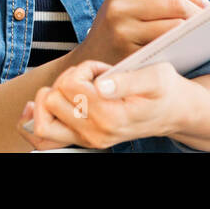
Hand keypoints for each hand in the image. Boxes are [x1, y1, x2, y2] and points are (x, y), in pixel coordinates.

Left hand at [18, 60, 196, 150]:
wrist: (172, 113)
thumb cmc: (164, 90)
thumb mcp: (156, 77)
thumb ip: (128, 80)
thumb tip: (101, 84)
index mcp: (111, 116)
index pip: (71, 86)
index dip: (83, 69)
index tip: (101, 69)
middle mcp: (95, 133)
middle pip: (51, 100)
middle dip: (66, 80)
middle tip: (89, 77)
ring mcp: (87, 140)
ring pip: (41, 123)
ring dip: (54, 96)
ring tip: (78, 88)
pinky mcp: (82, 140)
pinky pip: (44, 137)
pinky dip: (37, 119)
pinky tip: (44, 103)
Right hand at [67, 0, 208, 65]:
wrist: (89, 61)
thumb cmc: (116, 30)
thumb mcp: (124, 5)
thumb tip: (200, 0)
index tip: (202, 2)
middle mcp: (119, 7)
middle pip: (174, 3)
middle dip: (199, 12)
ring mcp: (123, 31)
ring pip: (174, 27)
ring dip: (195, 31)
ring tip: (205, 34)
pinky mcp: (129, 54)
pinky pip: (167, 48)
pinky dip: (182, 47)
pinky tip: (190, 48)